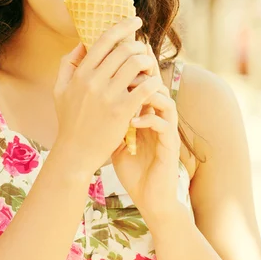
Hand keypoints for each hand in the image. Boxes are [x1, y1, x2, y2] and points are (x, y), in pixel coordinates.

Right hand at [53, 17, 161, 174]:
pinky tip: (155, 84)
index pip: (104, 40)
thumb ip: (68, 64)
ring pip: (136, 64)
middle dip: (138, 45)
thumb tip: (82, 44)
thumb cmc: (68, 121)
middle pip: (124, 49)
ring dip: (147, 61)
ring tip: (148, 67)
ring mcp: (108, 96)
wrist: (75, 153)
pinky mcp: (122, 111)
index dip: (123, 25)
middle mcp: (94, 81)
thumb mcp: (59, 90)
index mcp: (80, 73)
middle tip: (144, 49)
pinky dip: (154, 82)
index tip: (135, 20)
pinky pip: (145, 87)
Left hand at [111, 44, 181, 221]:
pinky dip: (148, 118)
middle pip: (156, 85)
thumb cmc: (132, 167)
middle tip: (123, 67)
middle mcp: (159, 117)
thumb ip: (108, 118)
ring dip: (147, 93)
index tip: (113, 63)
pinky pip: (164, 123)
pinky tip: (132, 120)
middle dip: (141, 73)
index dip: (131, 70)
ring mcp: (167, 130)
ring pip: (164, 99)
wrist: (149, 196)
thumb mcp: (116, 138)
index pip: (142, 84)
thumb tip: (89, 100)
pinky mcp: (170, 144)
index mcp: (147, 113)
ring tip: (127, 92)